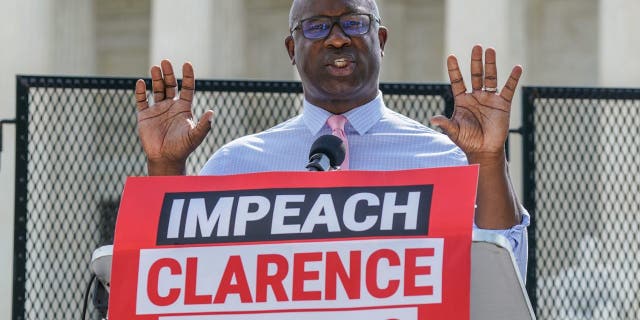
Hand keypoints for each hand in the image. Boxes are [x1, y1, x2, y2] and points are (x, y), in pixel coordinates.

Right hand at [135, 60, 213, 174]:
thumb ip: (204, 125)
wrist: (165, 159)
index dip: (187, 76)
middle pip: (170, 85)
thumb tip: (212, 112)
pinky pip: (141, 100)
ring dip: (156, 78)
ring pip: (157, 89)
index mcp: (184, 108)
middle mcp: (171, 106)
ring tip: (155, 67)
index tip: (187, 64)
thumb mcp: (195, 136)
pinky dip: (140, 91)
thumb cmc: (182, 148)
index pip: (187, 88)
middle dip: (168, 73)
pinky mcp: (145, 115)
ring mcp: (158, 109)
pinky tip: (141, 82)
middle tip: (166, 62)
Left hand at [430, 45, 521, 163]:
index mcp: (462, 100)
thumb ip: (445, 124)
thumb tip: (433, 119)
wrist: (484, 150)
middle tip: (476, 46)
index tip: (451, 56)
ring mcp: (490, 99)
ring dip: (491, 64)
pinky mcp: (503, 104)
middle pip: (476, 74)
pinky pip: (509, 89)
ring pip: (491, 77)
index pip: (457, 81)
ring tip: (490, 50)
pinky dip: (513, 78)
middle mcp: (476, 96)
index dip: (454, 69)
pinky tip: (517, 68)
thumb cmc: (467, 140)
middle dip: (475, 61)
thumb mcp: (454, 132)